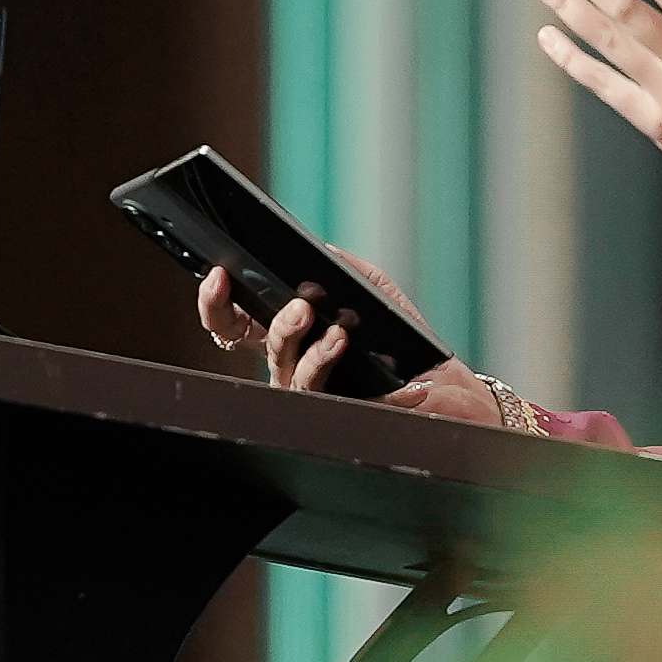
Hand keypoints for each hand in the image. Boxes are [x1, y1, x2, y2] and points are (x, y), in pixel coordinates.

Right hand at [193, 253, 503, 423]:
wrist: (445, 392)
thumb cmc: (405, 347)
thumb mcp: (378, 294)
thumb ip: (349, 270)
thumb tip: (320, 249)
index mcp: (292, 335)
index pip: (237, 320)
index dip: (216, 302)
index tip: (217, 274)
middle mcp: (290, 364)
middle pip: (246, 342)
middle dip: (245, 314)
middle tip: (266, 292)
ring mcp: (307, 392)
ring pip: (281, 364)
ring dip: (291, 333)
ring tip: (312, 312)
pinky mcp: (330, 412)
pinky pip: (313, 386)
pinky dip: (323, 356)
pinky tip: (339, 336)